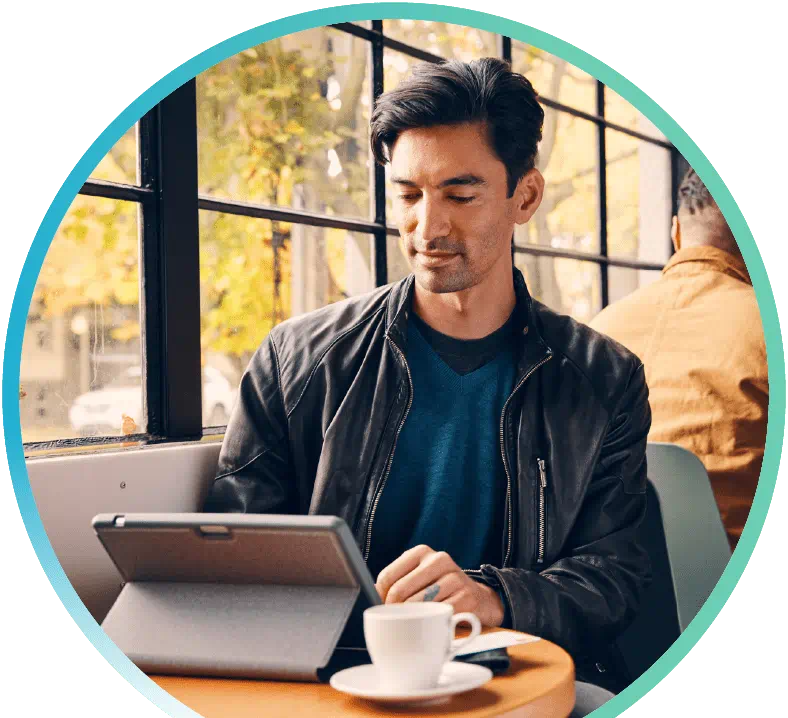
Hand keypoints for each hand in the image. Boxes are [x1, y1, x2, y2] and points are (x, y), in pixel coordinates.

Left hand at [374, 545, 504, 627]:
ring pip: (417, 605)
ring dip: (411, 621)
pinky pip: (437, 616)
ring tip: (413, 625)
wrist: (479, 599)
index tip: (382, 610)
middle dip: (393, 611)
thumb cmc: (439, 590)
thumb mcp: (418, 578)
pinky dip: (431, 625)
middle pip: (399, 591)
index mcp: (421, 552)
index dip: (379, 598)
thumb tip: (369, 600)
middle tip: (395, 623)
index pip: (387, 577)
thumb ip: (397, 584)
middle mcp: (439, 560)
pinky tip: (432, 626)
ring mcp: (454, 578)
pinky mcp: (466, 597)